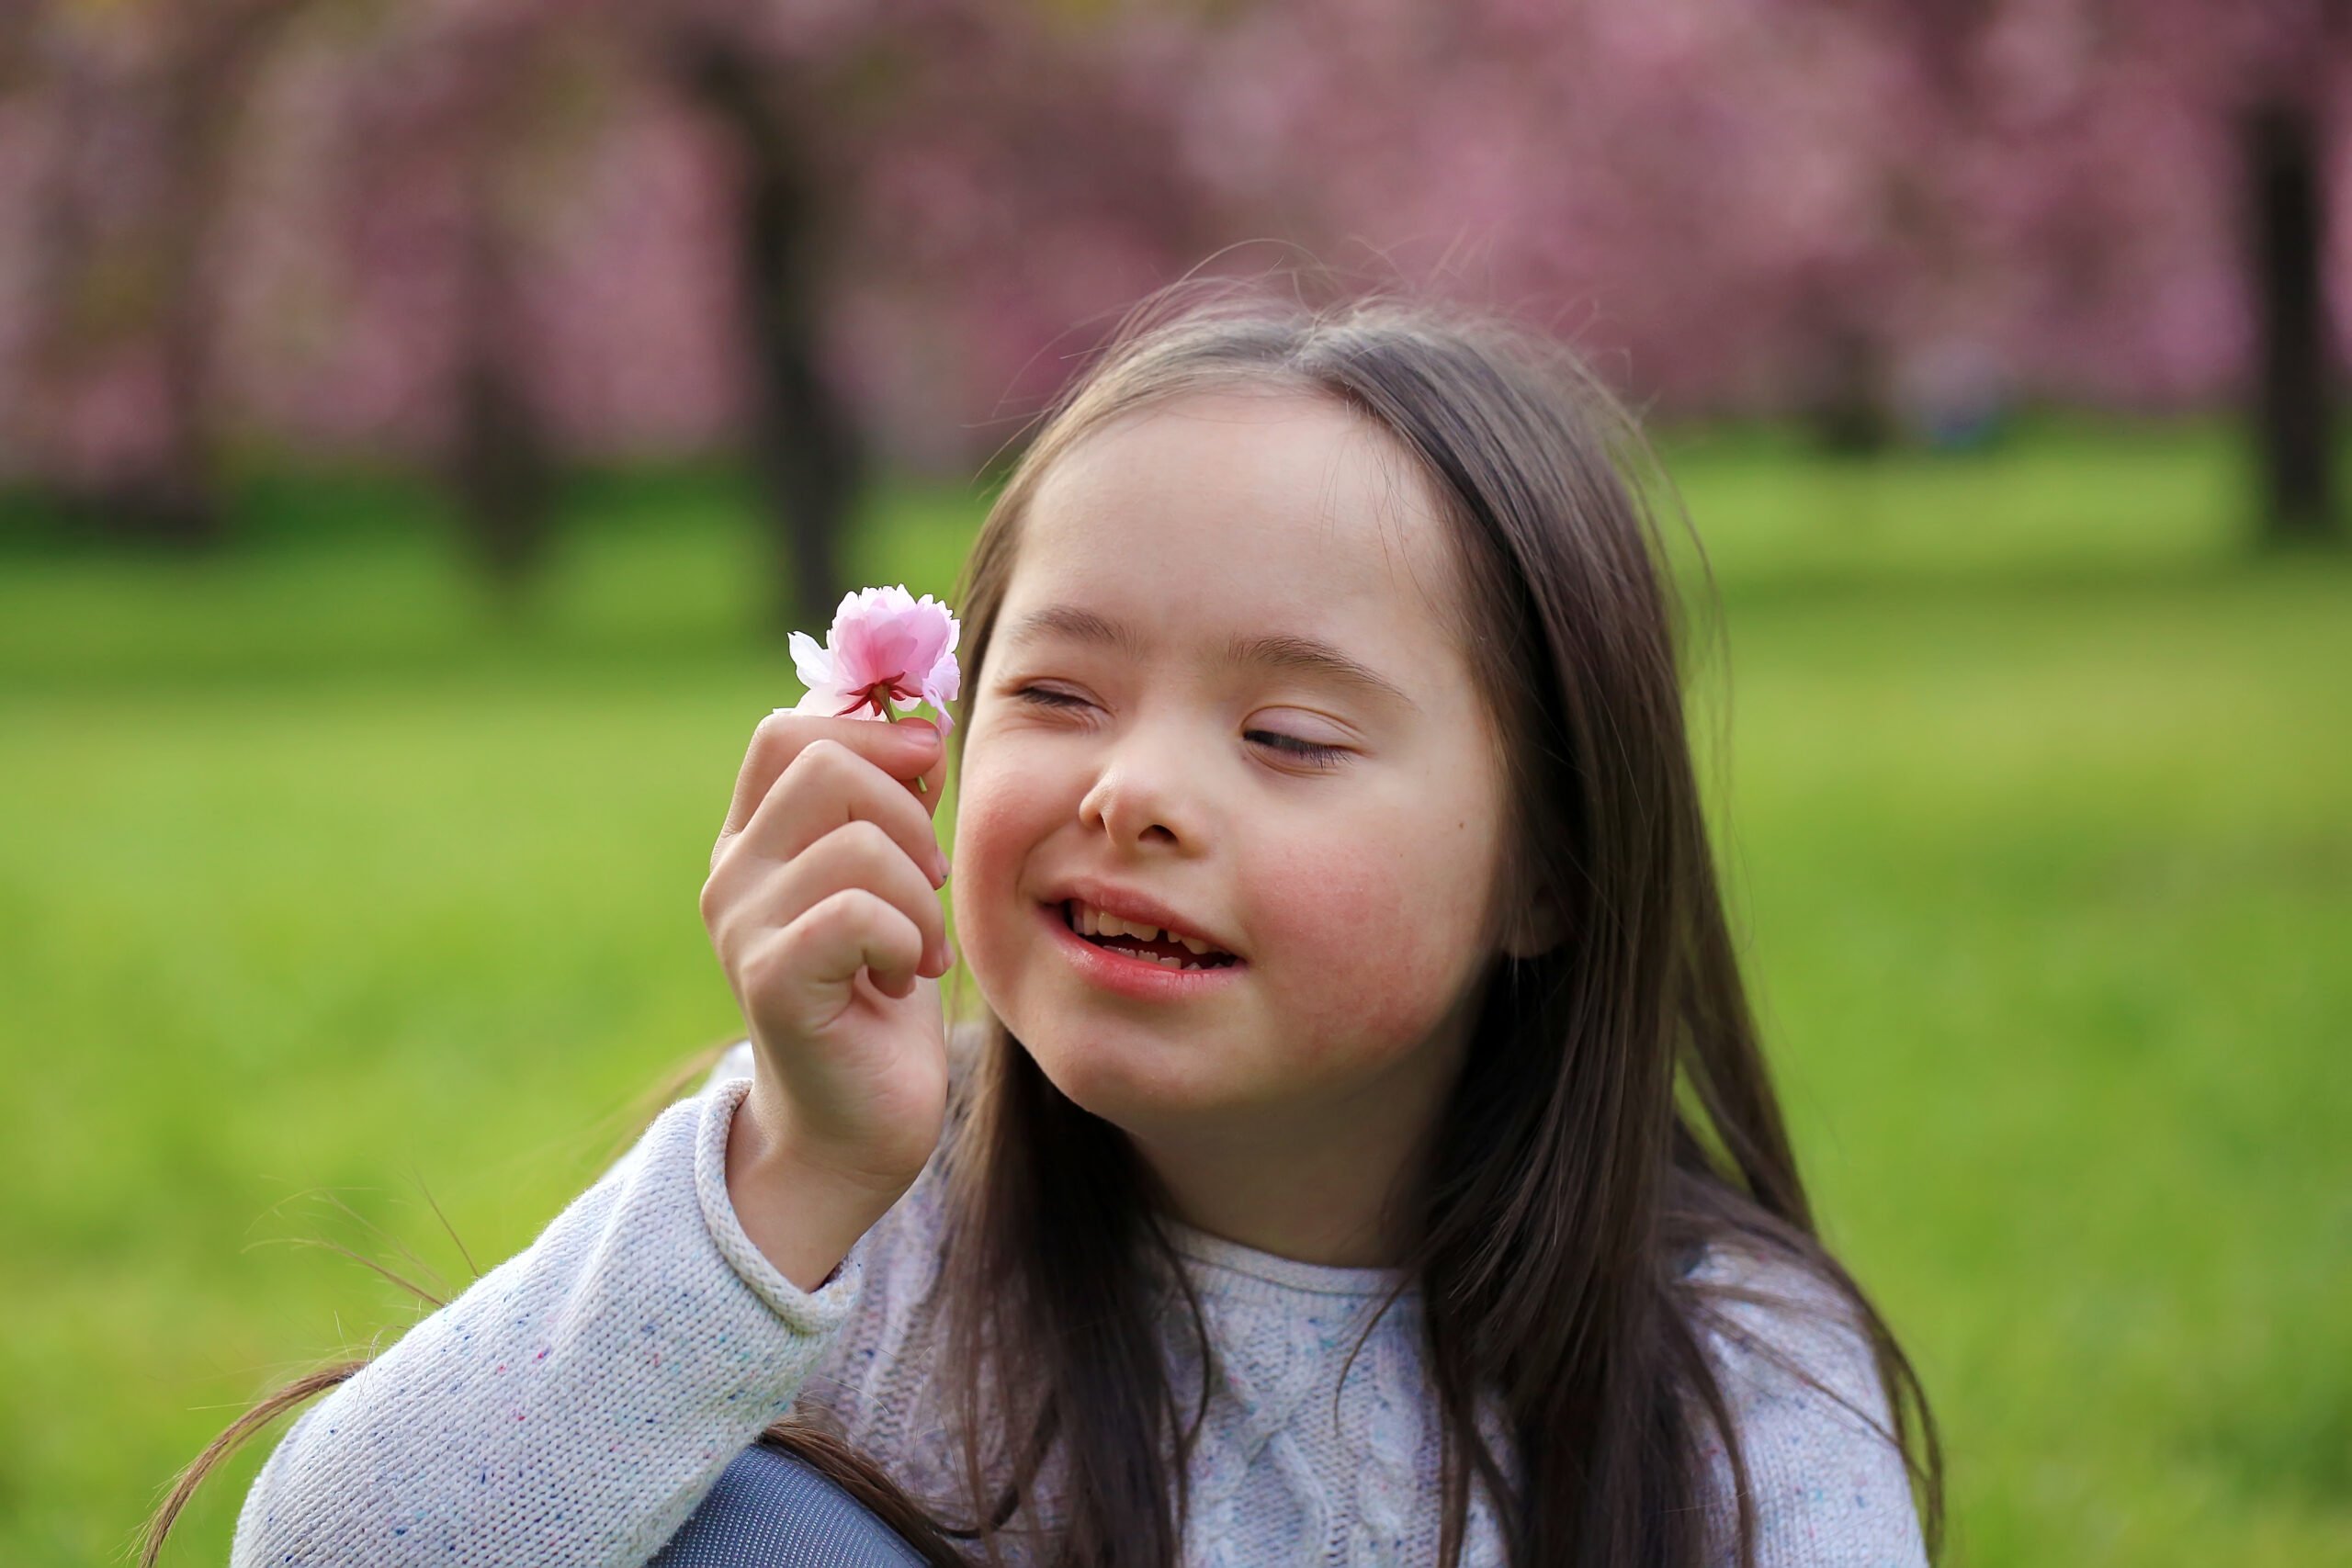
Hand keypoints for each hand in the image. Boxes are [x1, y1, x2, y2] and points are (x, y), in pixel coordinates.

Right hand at [700, 710, 953, 1212]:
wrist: (858, 1124)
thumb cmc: (882, 996)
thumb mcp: (896, 880)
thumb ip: (895, 804)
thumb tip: (919, 725)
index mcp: (755, 837)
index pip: (789, 731)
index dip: (874, 737)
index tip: (928, 780)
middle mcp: (732, 872)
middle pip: (825, 765)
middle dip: (910, 816)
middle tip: (929, 884)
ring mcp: (741, 925)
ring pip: (858, 842)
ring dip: (919, 897)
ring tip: (918, 949)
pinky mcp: (770, 979)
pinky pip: (858, 912)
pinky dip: (906, 940)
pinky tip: (904, 979)